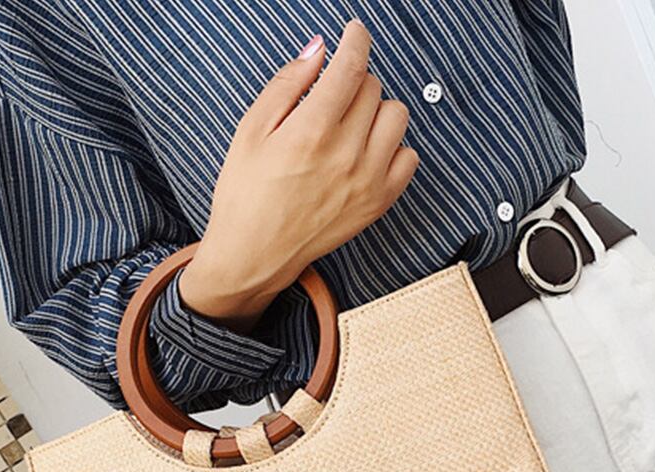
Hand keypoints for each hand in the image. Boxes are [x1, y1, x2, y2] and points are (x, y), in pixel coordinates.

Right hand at [179, 18, 418, 331]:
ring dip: (376, 111)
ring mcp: (367, 182)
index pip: (351, 67)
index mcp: (311, 132)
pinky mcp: (378, 204)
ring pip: (396, 117)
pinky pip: (408, 157)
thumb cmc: (246, 193)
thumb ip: (287, 84)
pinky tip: (366, 153)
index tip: (354, 32)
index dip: (356, 40)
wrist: (254, 255)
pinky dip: (392, 147)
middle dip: (353, 82)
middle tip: (331, 98)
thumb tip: (319, 49)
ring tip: (350, 125)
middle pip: (372, 88)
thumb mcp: (251, 130)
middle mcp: (346, 155)